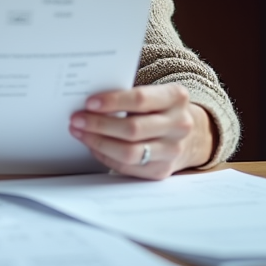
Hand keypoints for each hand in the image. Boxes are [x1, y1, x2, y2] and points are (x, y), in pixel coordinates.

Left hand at [69, 84, 214, 179]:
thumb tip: (89, 104)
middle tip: (76, 119)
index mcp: (176, 98)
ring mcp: (172, 151)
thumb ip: (128, 96)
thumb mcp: (154, 94)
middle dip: (99, 124)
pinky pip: (127, 167)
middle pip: (133, 129)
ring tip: (80, 132)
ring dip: (98, 142)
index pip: (140, 99)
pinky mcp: (162, 171)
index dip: (112, 101)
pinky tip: (93, 146)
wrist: (188, 135)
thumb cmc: (159, 109)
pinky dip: (106, 156)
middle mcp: (179, 125)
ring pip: (129, 152)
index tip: (89, 103)